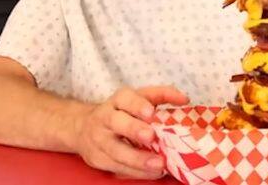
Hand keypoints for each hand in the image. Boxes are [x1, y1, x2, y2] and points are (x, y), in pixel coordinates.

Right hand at [73, 86, 188, 179]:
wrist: (83, 128)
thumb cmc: (122, 112)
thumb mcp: (138, 98)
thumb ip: (161, 95)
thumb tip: (184, 98)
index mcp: (118, 100)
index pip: (127, 99)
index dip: (138, 105)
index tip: (151, 112)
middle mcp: (105, 117)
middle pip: (116, 122)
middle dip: (133, 129)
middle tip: (151, 136)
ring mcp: (99, 140)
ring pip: (116, 150)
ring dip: (138, 159)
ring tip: (159, 164)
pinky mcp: (98, 159)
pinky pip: (117, 167)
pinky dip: (137, 171)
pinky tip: (153, 172)